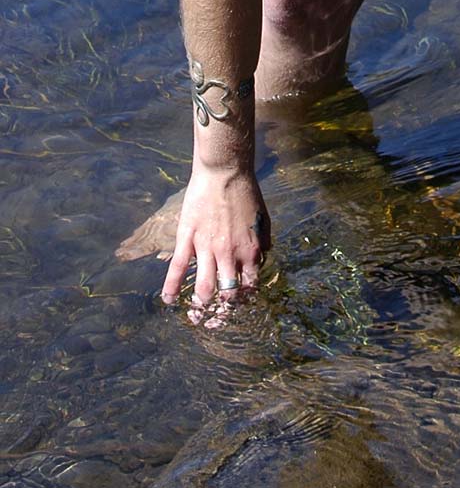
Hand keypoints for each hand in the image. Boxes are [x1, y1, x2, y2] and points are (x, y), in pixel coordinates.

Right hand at [161, 163, 269, 308]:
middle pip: (227, 293)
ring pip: (204, 287)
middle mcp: (229, 254)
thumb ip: (262, 243)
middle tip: (217, 316)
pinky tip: (168, 299)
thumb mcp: (263, 219)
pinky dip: (171, 287)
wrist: (225, 171)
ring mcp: (207, 247)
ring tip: (197, 311)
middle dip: (223, 309)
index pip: (249, 285)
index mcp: (250, 250)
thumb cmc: (246, 193)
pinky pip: (177, 267)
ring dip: (201, 304)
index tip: (238, 303)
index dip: (244, 298)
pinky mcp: (188, 238)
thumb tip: (262, 259)